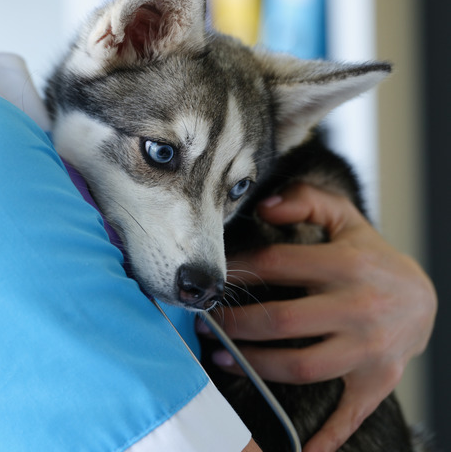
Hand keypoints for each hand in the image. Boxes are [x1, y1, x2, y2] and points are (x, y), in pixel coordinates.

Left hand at [209, 183, 435, 451]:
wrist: (424, 299)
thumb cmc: (370, 258)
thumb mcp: (344, 220)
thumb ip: (305, 202)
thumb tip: (263, 206)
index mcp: (346, 265)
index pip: (274, 266)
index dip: (235, 272)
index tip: (209, 280)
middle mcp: (358, 308)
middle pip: (280, 321)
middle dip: (234, 325)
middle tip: (205, 324)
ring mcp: (368, 350)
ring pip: (299, 366)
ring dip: (254, 367)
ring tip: (221, 358)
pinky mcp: (376, 381)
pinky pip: (348, 414)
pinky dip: (324, 437)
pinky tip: (296, 447)